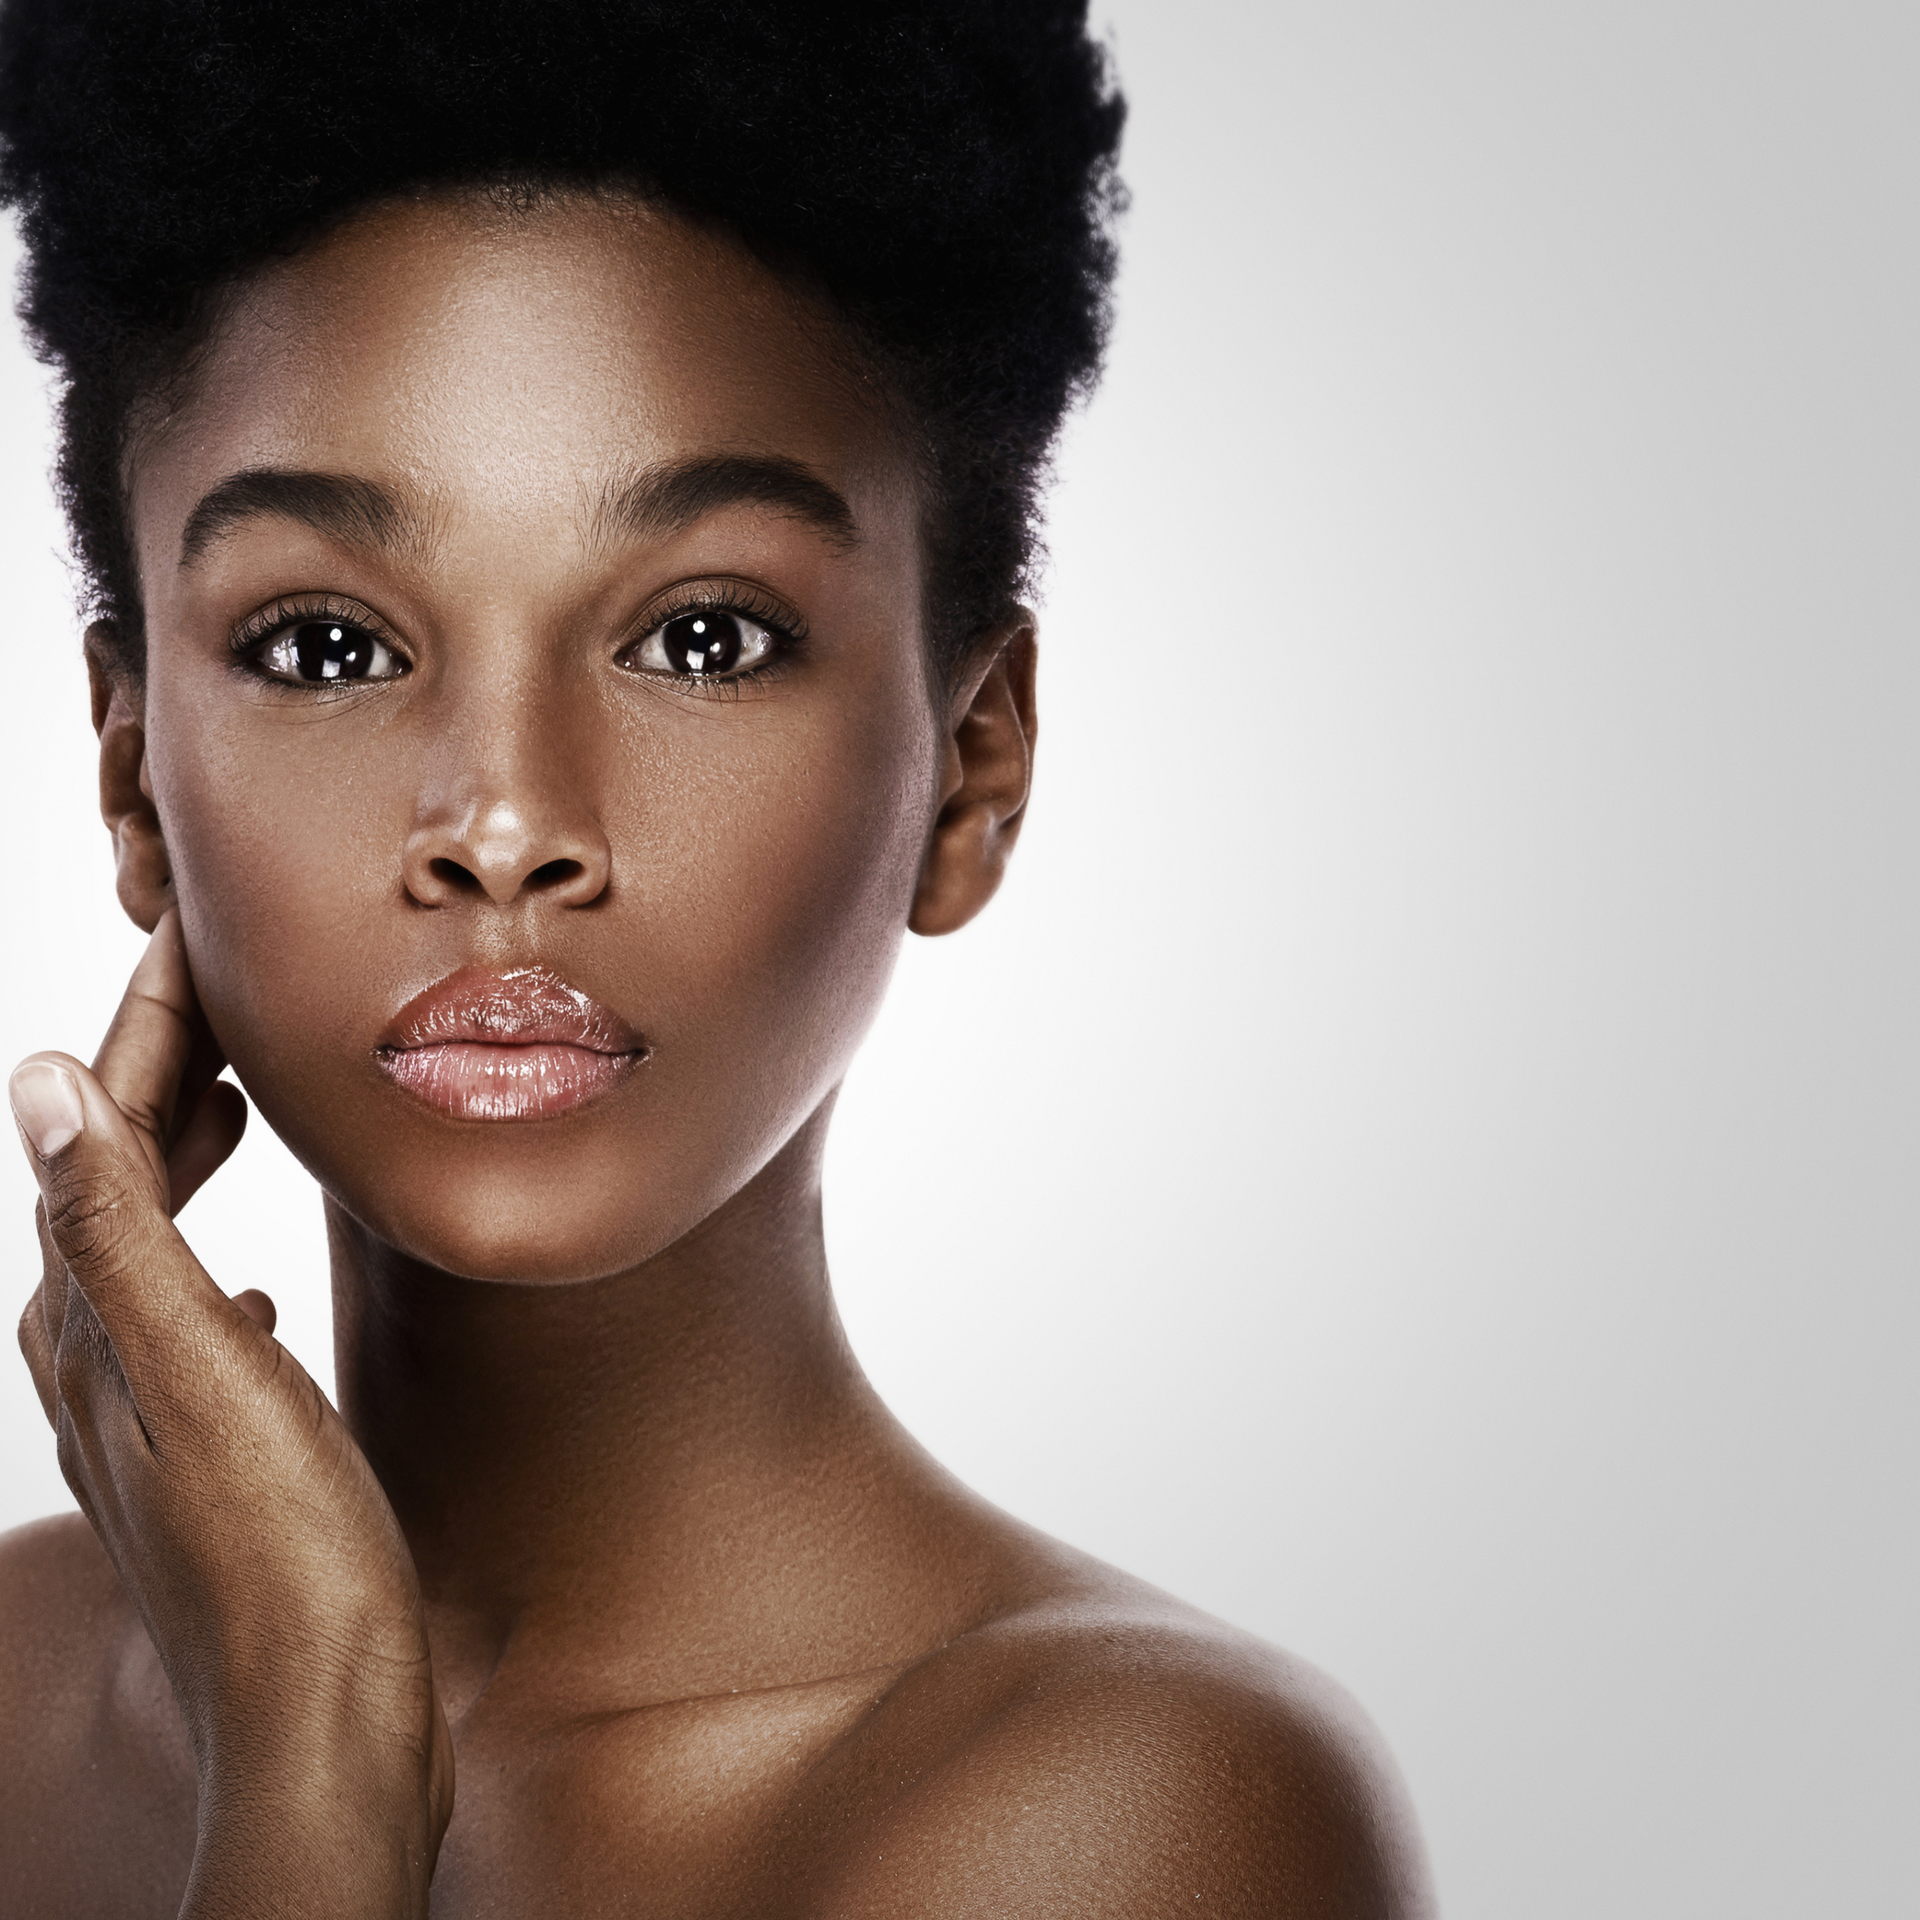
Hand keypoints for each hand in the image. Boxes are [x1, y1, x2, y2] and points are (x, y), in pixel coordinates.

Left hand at [11, 913, 451, 1917]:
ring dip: (188, 1164)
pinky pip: (195, 1322)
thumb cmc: (282, 1560)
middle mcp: (104, 1365)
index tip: (192, 936)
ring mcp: (157, 1417)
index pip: (102, 1136)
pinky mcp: (213, 1460)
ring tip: (241, 1109)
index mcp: (94, 1327)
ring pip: (152, 1250)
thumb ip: (121, 1228)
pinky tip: (257, 1284)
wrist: (326, 1725)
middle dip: (164, 1081)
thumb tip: (42, 1086)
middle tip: (225, 1001)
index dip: (148, 1027)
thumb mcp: (199, 1371)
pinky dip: (216, 1265)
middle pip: (115, 1184)